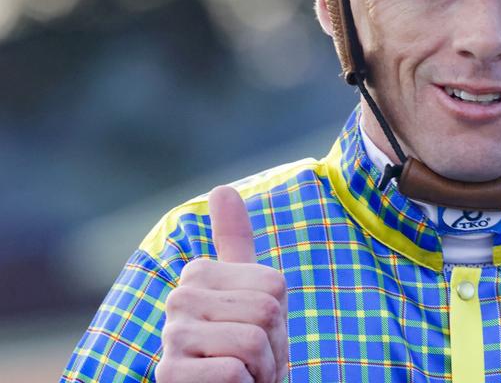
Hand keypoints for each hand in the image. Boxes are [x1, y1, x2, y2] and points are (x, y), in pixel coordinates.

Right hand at [156, 186, 288, 382]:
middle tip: (255, 360)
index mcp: (199, 274)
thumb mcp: (250, 292)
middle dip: (274, 346)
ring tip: (245, 375)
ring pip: (252, 341)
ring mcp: (170, 338)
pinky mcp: (169, 375)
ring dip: (262, 370)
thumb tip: (220, 188)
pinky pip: (234, 372)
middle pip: (266, 311)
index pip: (274, 286)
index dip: (281, 318)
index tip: (261, 333)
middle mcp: (178, 300)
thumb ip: (235, 241)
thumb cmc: (243, 348)